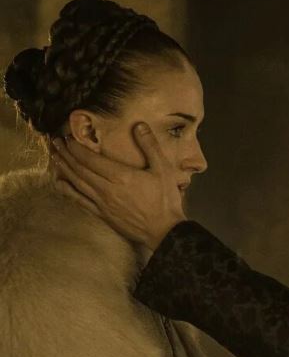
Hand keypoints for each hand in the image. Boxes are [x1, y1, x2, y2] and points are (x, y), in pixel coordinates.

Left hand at [50, 122, 185, 249]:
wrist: (164, 230)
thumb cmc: (165, 200)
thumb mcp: (163, 170)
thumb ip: (150, 146)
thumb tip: (139, 125)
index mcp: (120, 176)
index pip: (90, 159)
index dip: (77, 148)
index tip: (68, 137)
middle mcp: (106, 189)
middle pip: (80, 169)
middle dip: (66, 154)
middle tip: (55, 143)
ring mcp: (102, 203)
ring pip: (77, 183)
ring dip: (64, 169)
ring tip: (55, 157)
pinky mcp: (103, 215)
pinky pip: (80, 201)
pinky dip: (68, 191)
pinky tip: (60, 184)